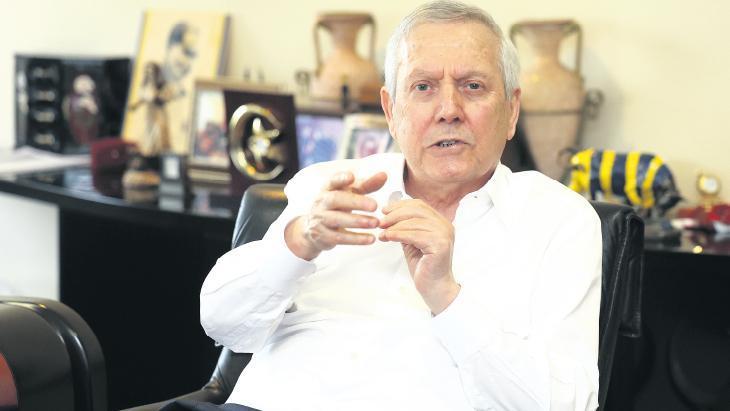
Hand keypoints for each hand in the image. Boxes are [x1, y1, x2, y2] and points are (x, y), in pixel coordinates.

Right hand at [285, 171, 387, 260]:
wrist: (314, 229)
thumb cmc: (338, 205)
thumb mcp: (350, 194)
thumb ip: (367, 185)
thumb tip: (384, 175)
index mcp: (328, 189)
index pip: (332, 181)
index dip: (341, 178)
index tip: (352, 177)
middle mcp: (321, 202)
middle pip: (335, 199)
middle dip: (356, 202)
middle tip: (375, 206)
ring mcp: (320, 220)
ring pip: (337, 220)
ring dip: (358, 221)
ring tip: (376, 223)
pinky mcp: (323, 236)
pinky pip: (340, 238)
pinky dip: (357, 239)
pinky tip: (371, 239)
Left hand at [379, 199, 459, 313]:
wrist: (435, 288)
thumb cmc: (423, 267)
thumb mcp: (412, 242)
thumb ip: (405, 228)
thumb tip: (388, 215)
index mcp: (440, 222)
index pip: (419, 205)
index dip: (400, 205)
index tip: (384, 211)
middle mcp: (445, 225)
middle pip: (416, 210)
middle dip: (395, 215)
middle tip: (380, 222)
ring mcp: (444, 234)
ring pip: (413, 222)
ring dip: (394, 226)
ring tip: (382, 233)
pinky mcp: (439, 245)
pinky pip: (414, 235)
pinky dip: (398, 234)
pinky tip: (388, 237)